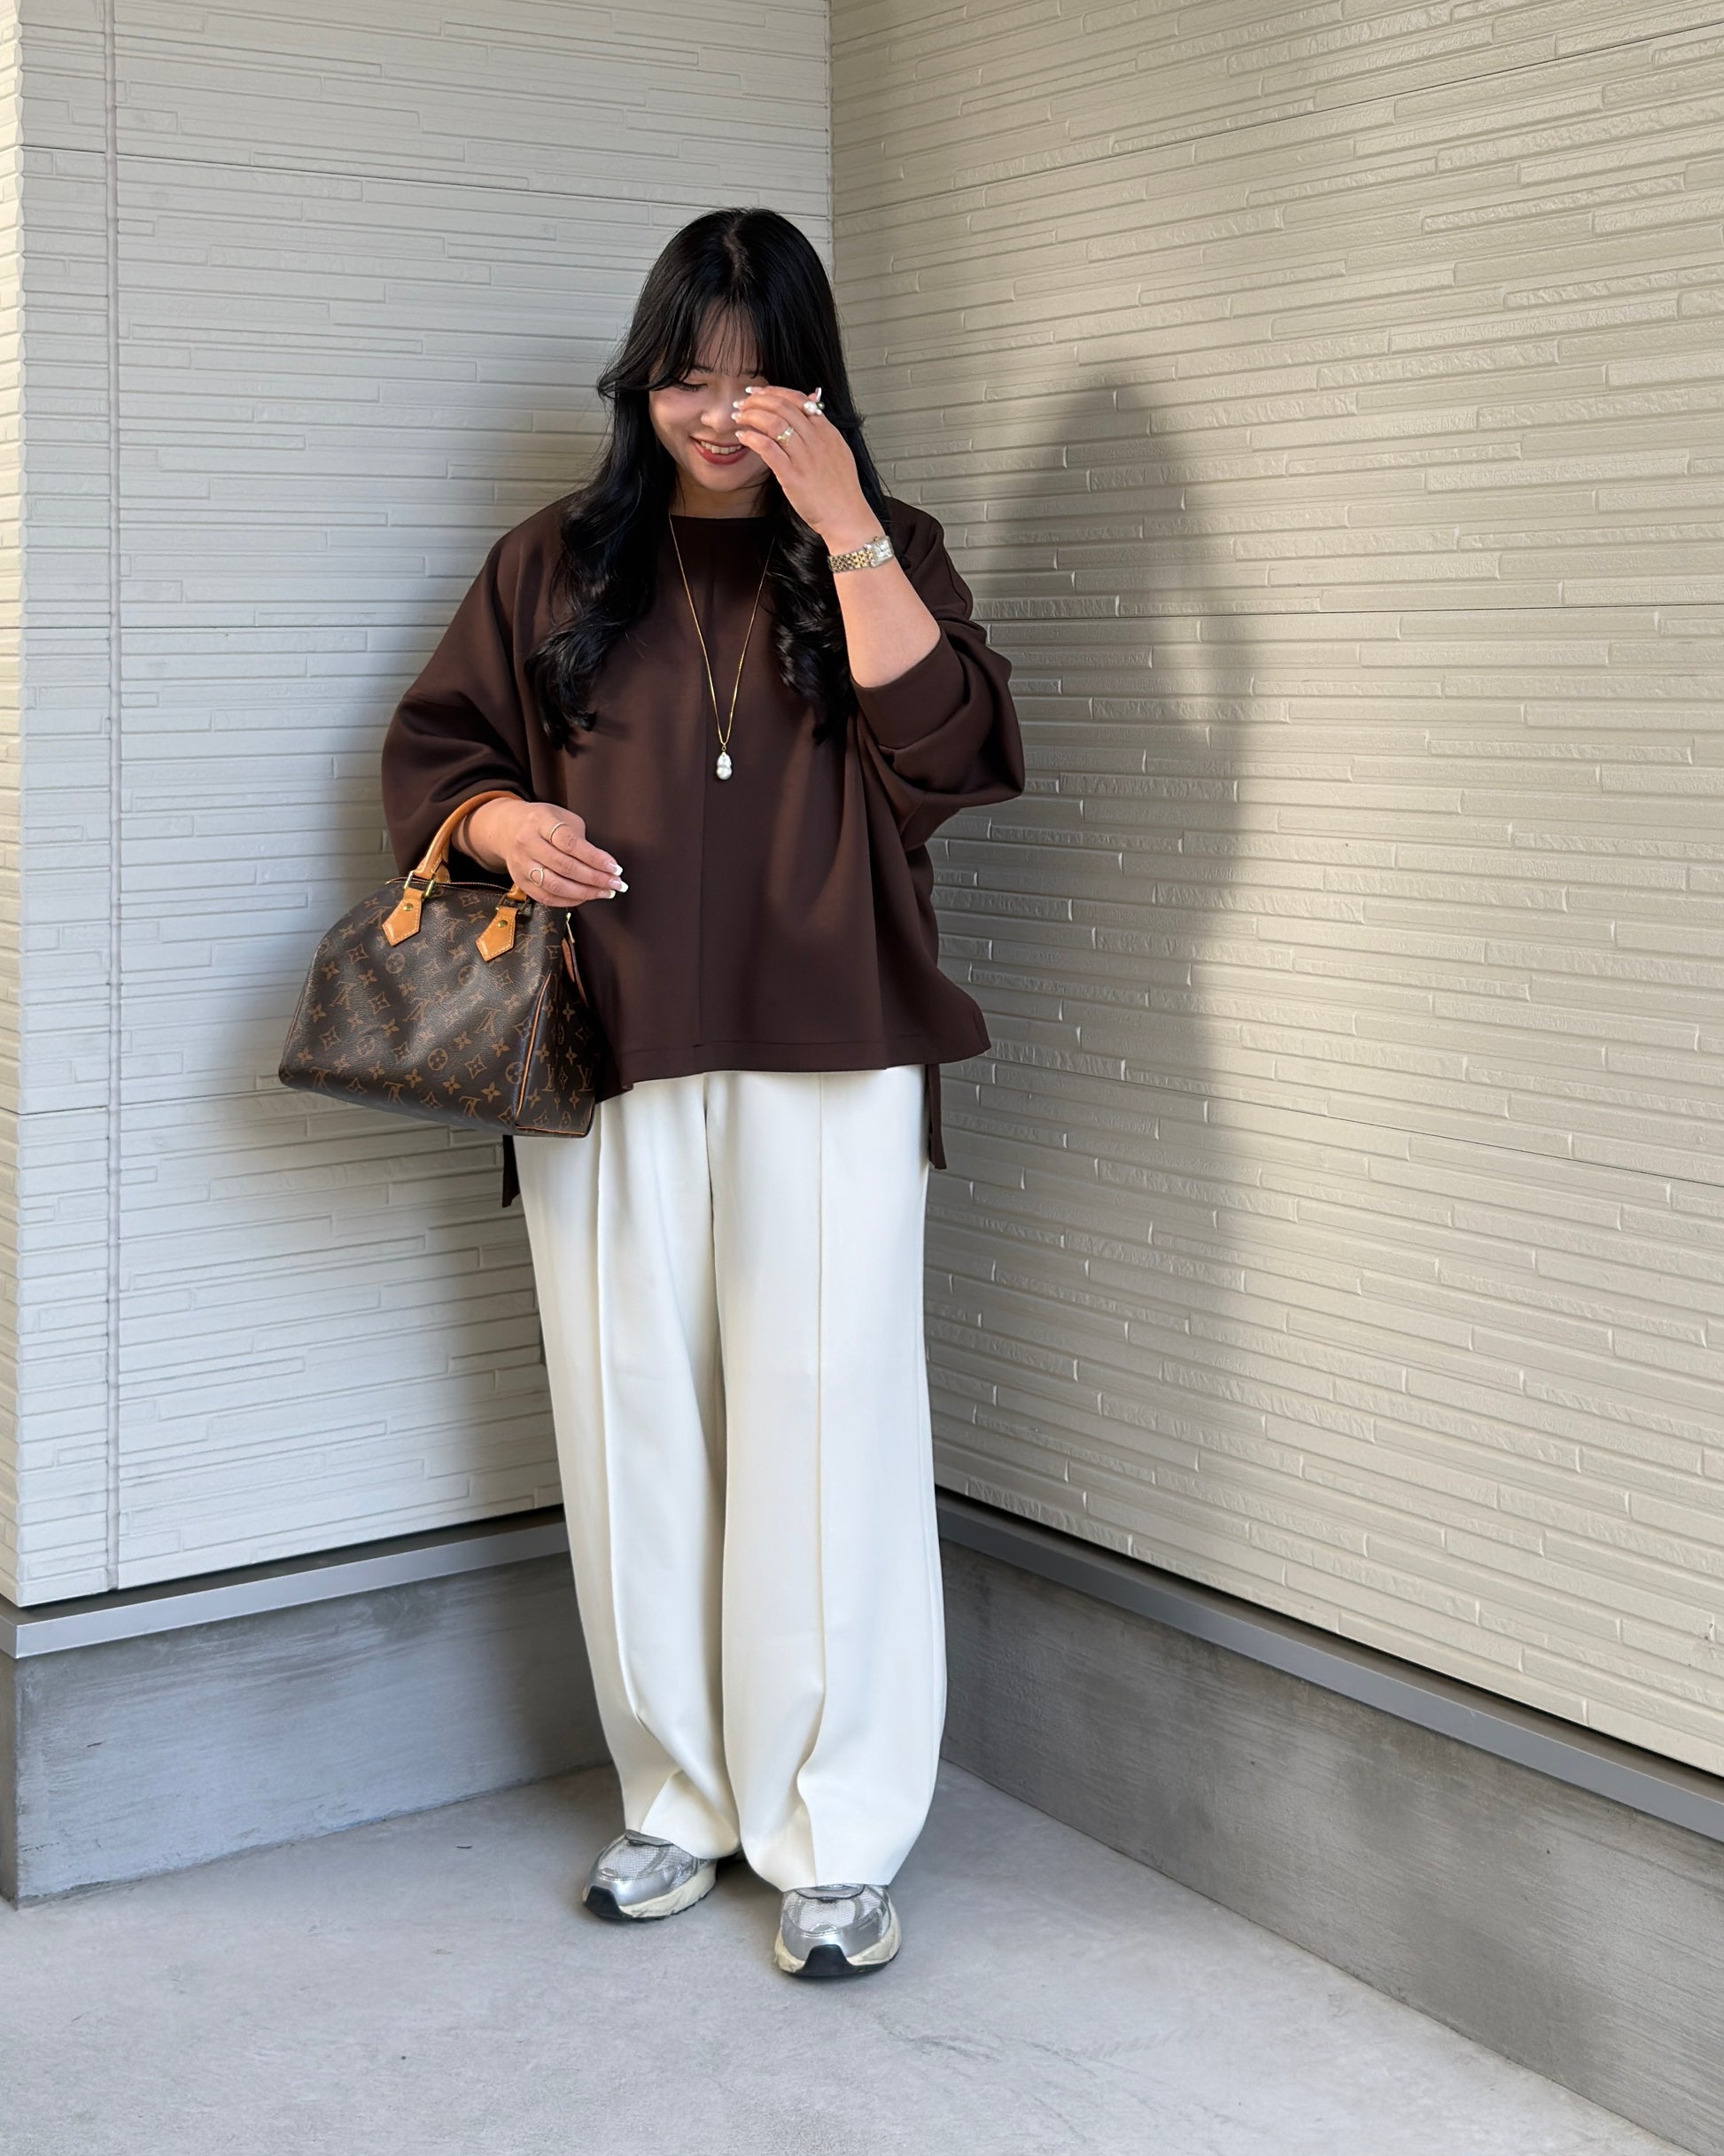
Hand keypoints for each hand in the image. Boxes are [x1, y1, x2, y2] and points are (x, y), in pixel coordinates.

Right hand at [461, 797, 625, 907]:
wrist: (508, 828)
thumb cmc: (543, 822)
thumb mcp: (563, 818)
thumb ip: (580, 839)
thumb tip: (604, 866)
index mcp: (540, 822)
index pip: (570, 843)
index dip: (595, 857)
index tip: (614, 867)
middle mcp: (527, 843)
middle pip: (564, 866)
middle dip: (595, 878)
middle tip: (616, 883)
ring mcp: (522, 864)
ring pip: (555, 885)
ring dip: (585, 893)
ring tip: (605, 892)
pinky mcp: (520, 882)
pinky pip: (547, 897)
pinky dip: (570, 900)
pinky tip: (586, 897)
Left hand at [729, 385, 880, 551]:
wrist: (847, 516)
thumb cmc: (842, 490)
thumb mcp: (839, 450)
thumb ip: (823, 427)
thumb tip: (812, 403)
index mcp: (827, 432)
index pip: (798, 400)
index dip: (774, 392)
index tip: (759, 392)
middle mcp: (816, 440)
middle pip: (783, 407)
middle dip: (758, 400)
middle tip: (743, 402)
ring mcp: (804, 457)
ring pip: (774, 423)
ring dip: (751, 415)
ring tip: (739, 416)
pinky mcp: (792, 475)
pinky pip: (768, 448)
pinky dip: (752, 438)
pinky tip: (743, 436)